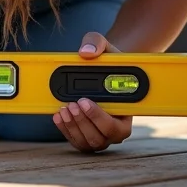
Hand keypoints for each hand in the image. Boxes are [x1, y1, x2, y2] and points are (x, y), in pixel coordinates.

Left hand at [53, 31, 133, 152]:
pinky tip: (58, 115)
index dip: (99, 117)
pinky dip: (65, 130)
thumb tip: (85, 52)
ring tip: (63, 108)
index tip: (84, 101)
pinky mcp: (86, 136)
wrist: (103, 69)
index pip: (118, 127)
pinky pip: (76, 141)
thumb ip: (97, 43)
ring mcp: (101, 134)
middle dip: (83, 122)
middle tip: (70, 103)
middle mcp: (116, 128)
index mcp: (129, 112)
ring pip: (88, 143)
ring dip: (73, 127)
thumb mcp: (105, 46)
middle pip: (101, 138)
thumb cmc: (109, 61)